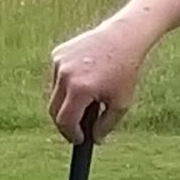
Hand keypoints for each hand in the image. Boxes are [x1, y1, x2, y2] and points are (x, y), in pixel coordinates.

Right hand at [47, 18, 148, 140]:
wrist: (123, 38)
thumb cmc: (125, 71)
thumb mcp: (121, 103)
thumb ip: (106, 125)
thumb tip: (94, 140)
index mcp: (80, 89)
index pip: (65, 120)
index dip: (71, 134)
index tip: (79, 140)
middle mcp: (65, 75)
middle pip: (54, 110)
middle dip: (65, 123)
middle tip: (77, 130)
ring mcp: (58, 63)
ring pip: (56, 94)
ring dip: (67, 102)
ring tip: (89, 99)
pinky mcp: (57, 53)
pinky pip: (57, 77)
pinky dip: (68, 84)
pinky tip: (85, 79)